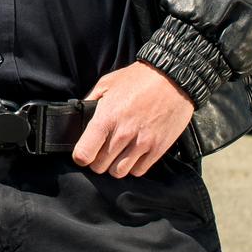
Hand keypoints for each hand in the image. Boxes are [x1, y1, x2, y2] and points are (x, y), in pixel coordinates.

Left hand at [73, 62, 194, 176]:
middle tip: (100, 152)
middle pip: (100, 166)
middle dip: (96, 161)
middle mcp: (123, 134)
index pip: (84, 154)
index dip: (80, 156)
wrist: (172, 79)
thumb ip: (90, 101)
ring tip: (116, 154)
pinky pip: (139, 171)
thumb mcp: (106, 84)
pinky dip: (133, 166)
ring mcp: (142, 143)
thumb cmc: (138, 79)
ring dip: (114, 166)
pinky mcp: (158, 148)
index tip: (83, 153)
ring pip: (119, 172)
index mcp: (106, 118)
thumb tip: (80, 115)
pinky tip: (132, 155)